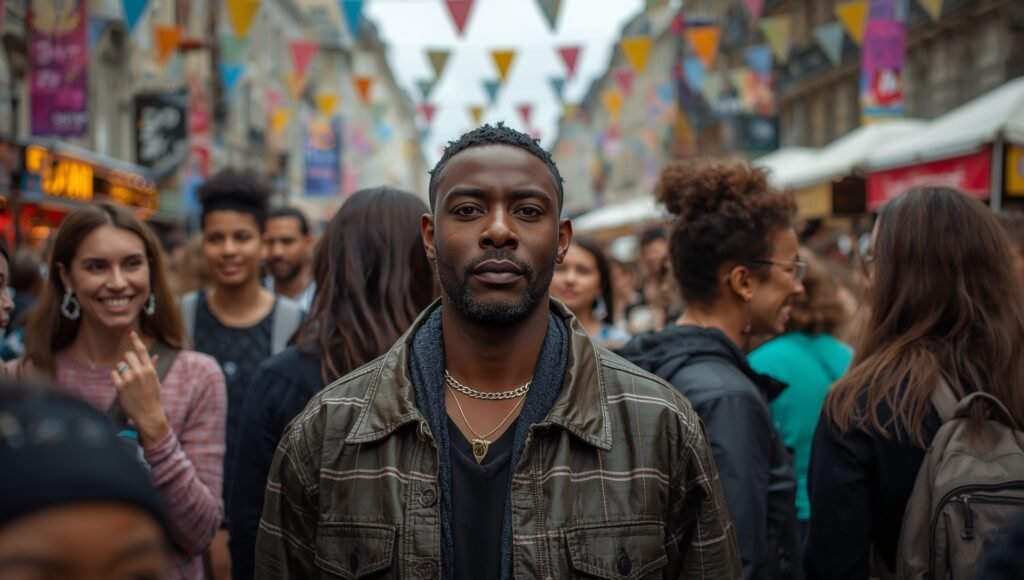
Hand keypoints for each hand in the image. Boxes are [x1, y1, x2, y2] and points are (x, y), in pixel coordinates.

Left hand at [111, 331, 169, 447]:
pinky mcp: (120, 386)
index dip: (135, 339)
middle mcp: (140, 372)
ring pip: (119, 365)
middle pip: (127, 355)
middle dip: (126, 360)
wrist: (148, 414)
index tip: (130, 332)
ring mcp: (130, 379)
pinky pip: (114, 374)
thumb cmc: (152, 397)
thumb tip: (154, 356)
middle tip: (128, 370)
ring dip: (121, 370)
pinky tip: (121, 385)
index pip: (142, 350)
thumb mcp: (155, 381)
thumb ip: (152, 367)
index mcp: (150, 369)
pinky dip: (116, 377)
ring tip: (127, 381)